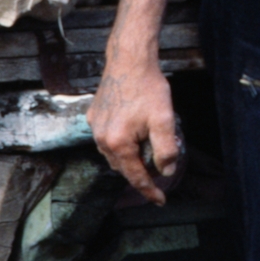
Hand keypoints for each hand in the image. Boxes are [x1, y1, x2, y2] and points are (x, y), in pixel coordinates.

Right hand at [89, 59, 180, 205]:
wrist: (129, 59)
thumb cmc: (148, 87)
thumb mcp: (164, 119)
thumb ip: (165, 149)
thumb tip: (166, 171)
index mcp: (118, 143)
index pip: (135, 176)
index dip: (149, 190)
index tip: (160, 201)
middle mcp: (101, 139)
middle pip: (123, 167)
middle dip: (141, 171)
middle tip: (160, 168)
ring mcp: (95, 127)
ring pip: (114, 154)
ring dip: (130, 156)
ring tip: (147, 148)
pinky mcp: (93, 116)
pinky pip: (107, 138)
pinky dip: (121, 142)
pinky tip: (132, 131)